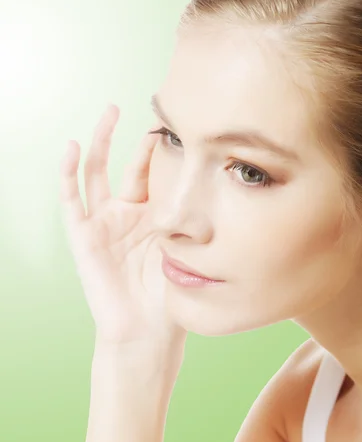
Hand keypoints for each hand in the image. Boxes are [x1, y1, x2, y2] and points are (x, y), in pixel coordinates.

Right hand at [60, 104, 186, 349]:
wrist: (147, 331)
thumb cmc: (169, 295)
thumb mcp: (183, 249)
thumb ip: (189, 221)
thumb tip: (214, 182)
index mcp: (152, 219)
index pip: (155, 175)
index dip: (163, 150)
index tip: (180, 123)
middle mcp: (127, 216)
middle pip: (127, 167)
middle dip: (136, 139)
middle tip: (149, 111)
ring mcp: (103, 224)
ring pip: (96, 174)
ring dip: (101, 143)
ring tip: (110, 112)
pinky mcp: (83, 237)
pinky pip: (71, 201)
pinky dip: (67, 173)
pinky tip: (70, 146)